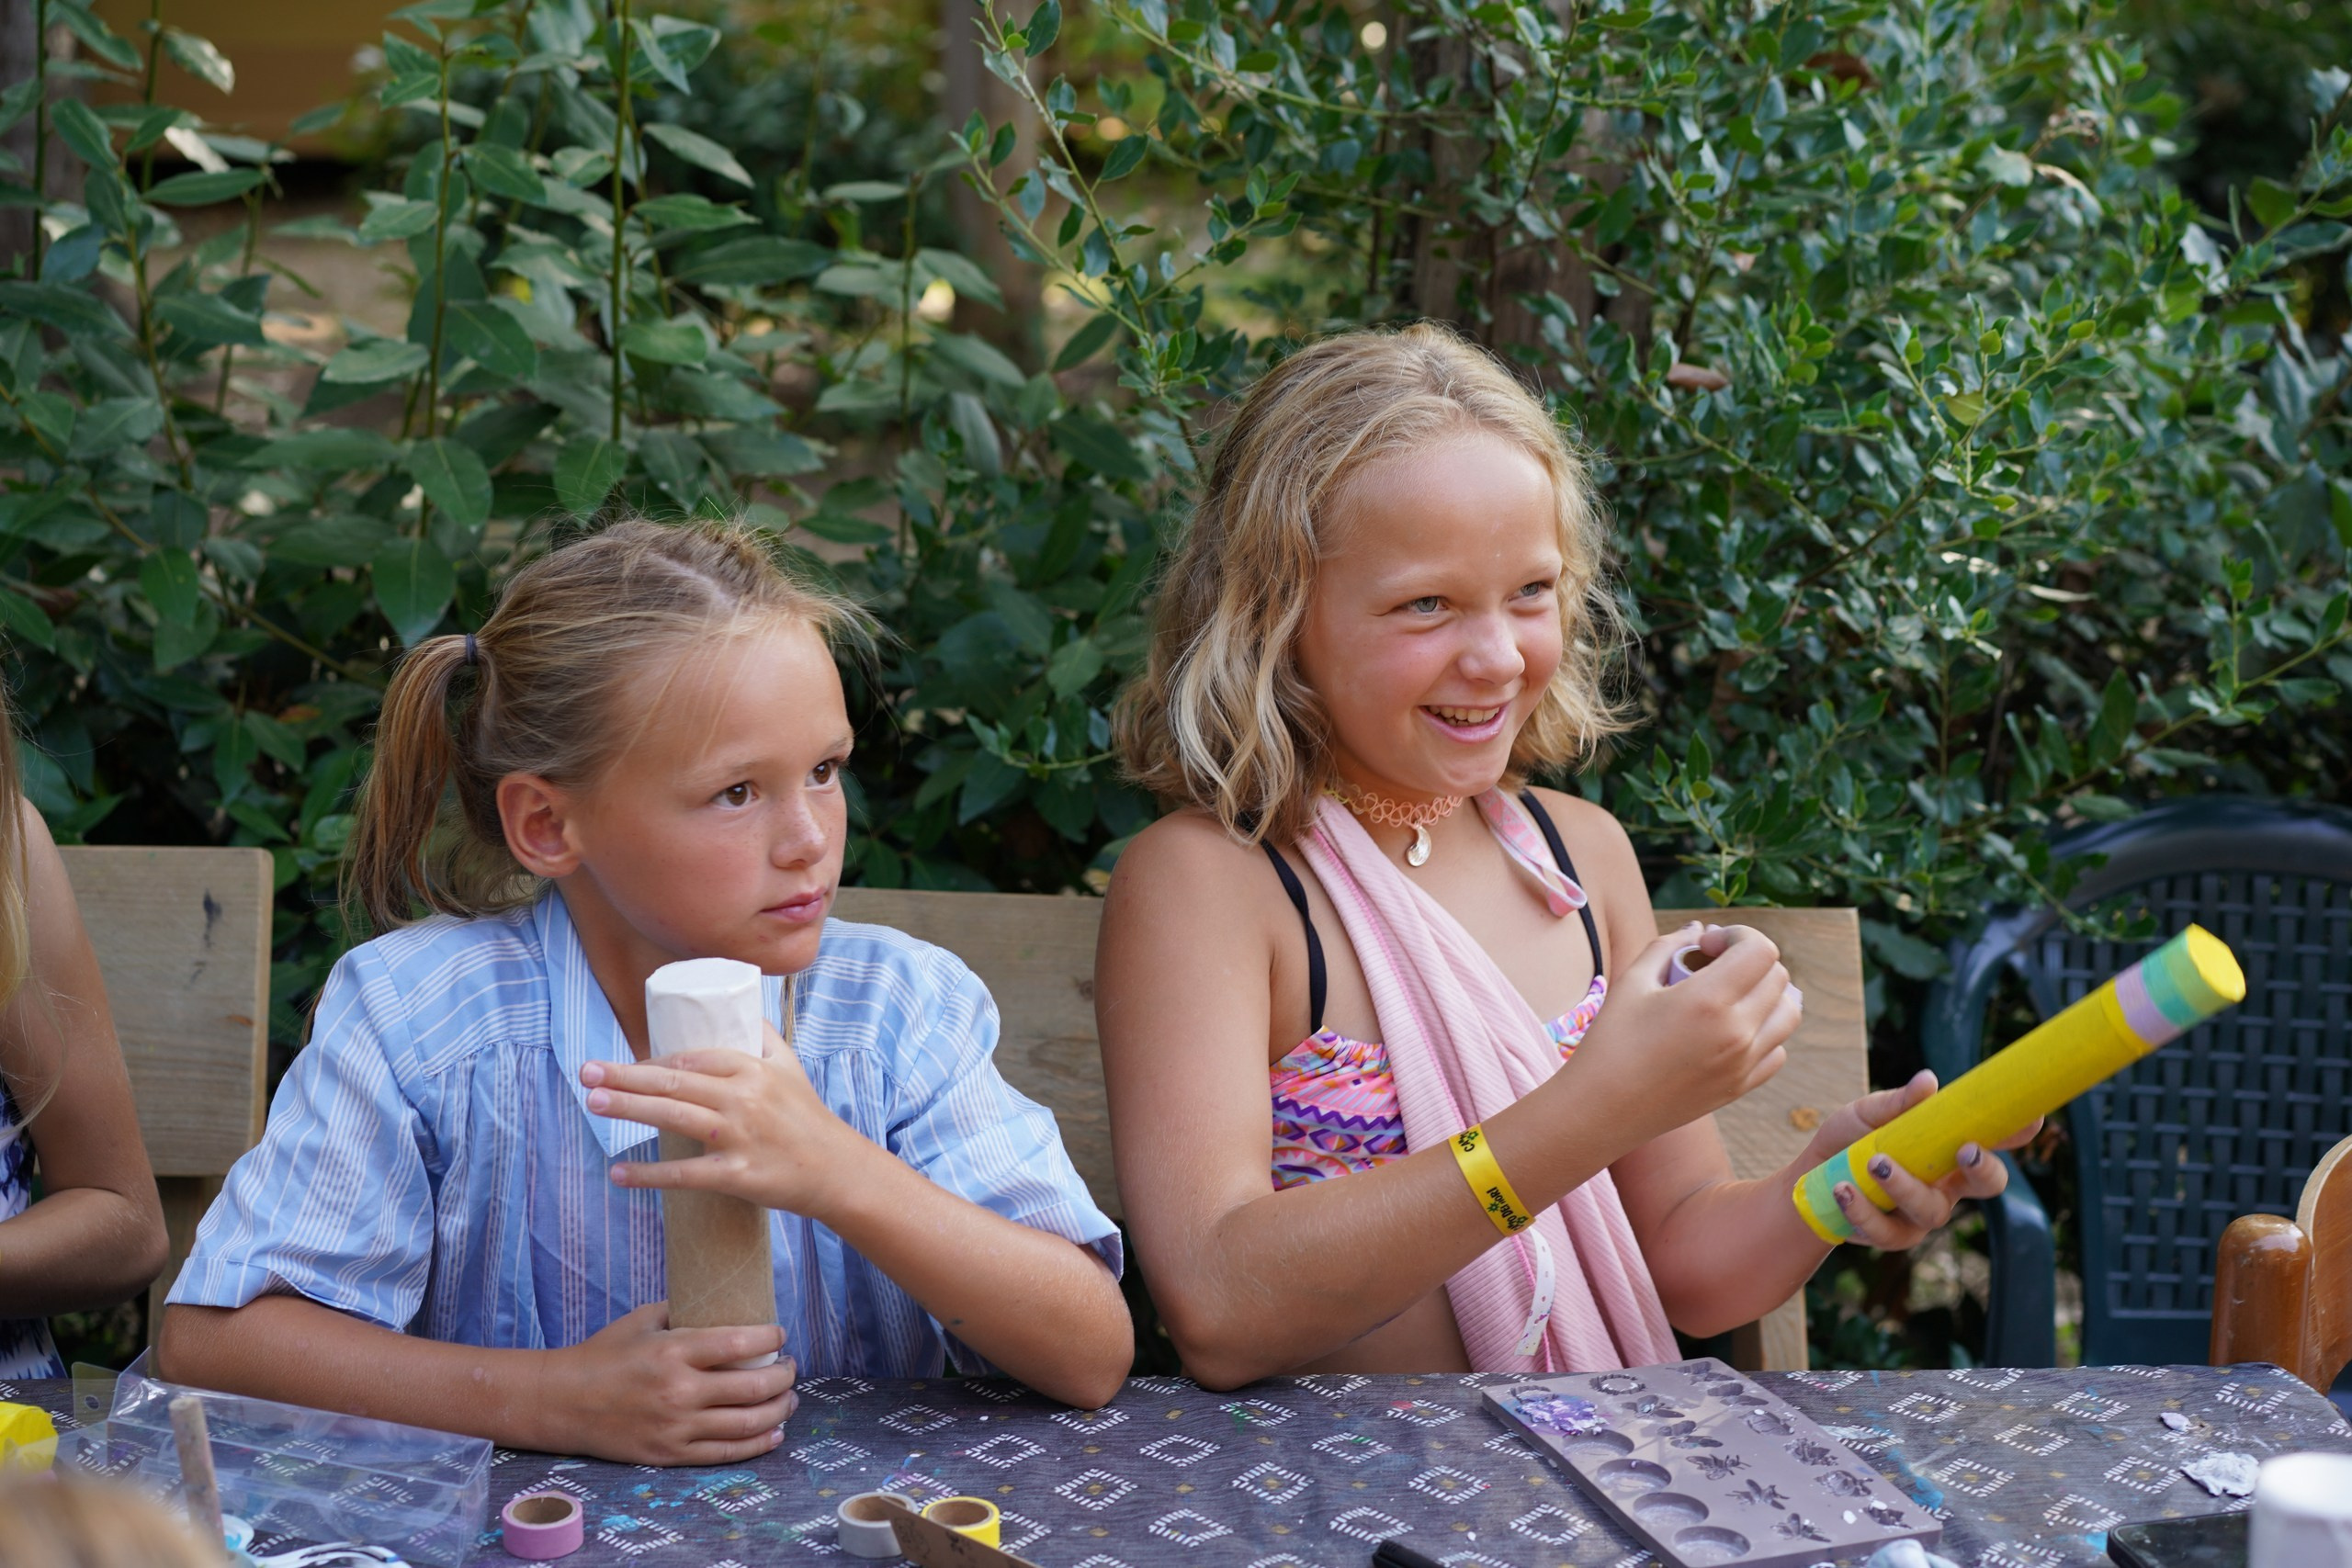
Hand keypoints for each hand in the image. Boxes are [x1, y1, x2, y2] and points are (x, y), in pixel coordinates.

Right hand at [541, 1302, 797, 1464]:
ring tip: (789, 1398)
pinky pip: (726, 1453)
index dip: (771, 1338)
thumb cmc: (604, 1354)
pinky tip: (774, 1433)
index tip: (780, 1334)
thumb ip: (685, 1311)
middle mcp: (679, 1391)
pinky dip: (758, 1444)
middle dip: (784, 1375)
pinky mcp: (670, 1455)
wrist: (562, 1402)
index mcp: (673, 1351)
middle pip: (753, 1386)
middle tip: (790, 1366)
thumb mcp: (643, 1319)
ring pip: (748, 1423)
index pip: (740, 1342)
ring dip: (779, 1410)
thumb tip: (726, 1302)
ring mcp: (676, 1427)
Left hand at [582, 1023, 868, 1216]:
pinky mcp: (738, 1176)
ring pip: (675, 1118)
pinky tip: (618, 1175)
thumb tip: (735, 1003)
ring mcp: (741, 1137)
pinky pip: (685, 1175)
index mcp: (754, 1069)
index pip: (691, 1057)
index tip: (620, 1065)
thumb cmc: (807, 1117)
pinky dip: (650, 1175)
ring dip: (630, 1109)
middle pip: (675, 1082)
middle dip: (626, 1076)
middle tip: (586, 1072)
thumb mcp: (789, 1066)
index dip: (650, 1060)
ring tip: (594, 1103)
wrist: (836, 1170)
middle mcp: (746, 1098)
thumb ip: (761, 1035)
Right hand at [1569, 922, 1800, 1143]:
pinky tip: (1731, 1029)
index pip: (1761, 950)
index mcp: (1708, 1000)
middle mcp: (1737, 1032)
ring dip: (1766, 994)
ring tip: (1732, 994)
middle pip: (1779, 977)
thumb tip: (1698, 929)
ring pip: (1789, 1013)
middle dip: (1750, 960)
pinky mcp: (1742, 1087)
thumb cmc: (1609, 1042)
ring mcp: (1744, 1064)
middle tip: (1713, 966)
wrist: (1601, 1110)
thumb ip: (1668, 946)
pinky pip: (1778, 1050)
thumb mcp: (1631, 982)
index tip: (1706, 946)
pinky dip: (1764, 1032)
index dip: (1738, 935)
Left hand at [1800, 1069, 2043, 1248]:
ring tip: (1874, 1162)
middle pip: (1988, 1185)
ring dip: (1905, 1186)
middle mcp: (1947, 1185)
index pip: (1994, 1139)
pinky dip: (1863, 1209)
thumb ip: (1897, 1103)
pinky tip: (1843, 1189)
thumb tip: (1928, 1081)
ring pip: (1931, 1210)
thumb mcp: (1868, 1114)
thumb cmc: (1850, 1140)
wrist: (1810, 1177)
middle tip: (1967, 1148)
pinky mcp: (1891, 1236)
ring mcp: (1921, 1214)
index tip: (2032, 1117)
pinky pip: (1886, 1231)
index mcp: (1950, 1150)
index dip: (2019, 1131)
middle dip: (1984, 1169)